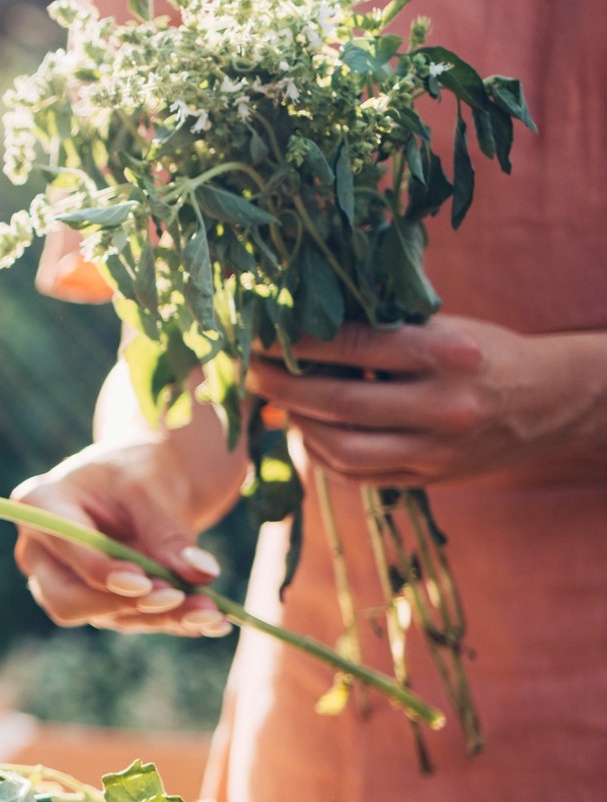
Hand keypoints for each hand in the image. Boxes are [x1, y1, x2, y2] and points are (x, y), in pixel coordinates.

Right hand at [11, 441, 230, 635]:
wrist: (147, 479)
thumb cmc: (137, 468)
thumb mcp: (150, 485)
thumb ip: (168, 530)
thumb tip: (201, 574)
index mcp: (41, 504)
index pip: (65, 549)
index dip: (101, 572)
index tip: (145, 582)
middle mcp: (43, 551)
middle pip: (66, 599)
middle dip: (124, 605)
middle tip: (176, 597)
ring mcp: (68, 581)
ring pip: (105, 616)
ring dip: (158, 617)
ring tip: (211, 611)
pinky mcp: (98, 600)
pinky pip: (132, 618)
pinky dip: (172, 620)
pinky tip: (213, 620)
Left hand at [247, 317, 606, 486]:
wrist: (550, 399)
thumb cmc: (480, 352)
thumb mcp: (440, 326)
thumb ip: (378, 327)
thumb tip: (294, 323)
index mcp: (443, 353)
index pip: (350, 344)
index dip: (295, 341)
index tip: (257, 335)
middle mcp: (442, 405)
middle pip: (337, 402)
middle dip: (281, 386)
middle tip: (250, 372)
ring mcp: (437, 449)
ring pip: (342, 449)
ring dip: (298, 425)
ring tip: (280, 403)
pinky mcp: (432, 478)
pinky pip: (358, 475)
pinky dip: (323, 455)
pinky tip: (310, 431)